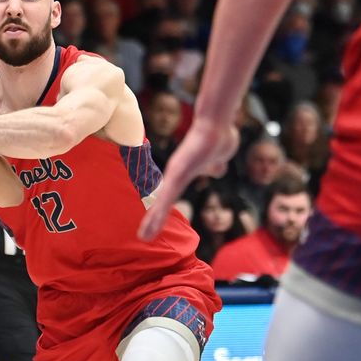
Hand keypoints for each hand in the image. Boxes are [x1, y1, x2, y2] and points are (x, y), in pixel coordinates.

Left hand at [139, 118, 239, 240]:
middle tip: (143, 237)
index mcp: (181, 176)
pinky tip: (155, 217)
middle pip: (162, 203)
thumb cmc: (217, 137)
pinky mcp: (179, 171)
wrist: (217, 122)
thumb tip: (217, 169)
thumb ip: (214, 166)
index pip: (168, 199)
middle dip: (154, 221)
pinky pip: (169, 192)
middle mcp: (176, 176)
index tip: (153, 227)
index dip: (161, 213)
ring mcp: (176, 174)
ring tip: (145, 235)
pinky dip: (162, 207)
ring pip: (163, 202)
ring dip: (154, 219)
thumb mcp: (217, 159)